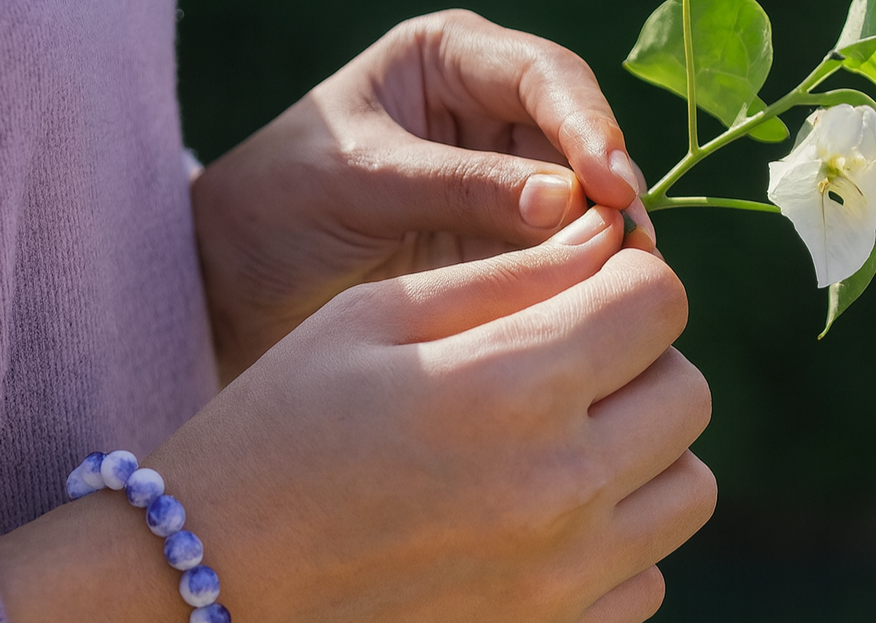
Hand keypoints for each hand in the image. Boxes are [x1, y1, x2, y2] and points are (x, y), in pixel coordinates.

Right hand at [0, 207, 710, 622]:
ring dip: (642, 459)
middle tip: (565, 378)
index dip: (626, 285)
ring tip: (558, 458)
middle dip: (641, 367)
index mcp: (513, 389)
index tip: (585, 299)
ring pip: (688, 492)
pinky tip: (534, 537)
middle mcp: (557, 493)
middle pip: (690, 394)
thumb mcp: (371, 319)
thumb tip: (611, 246)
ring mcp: (559, 589)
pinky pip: (645, 582)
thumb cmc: (276, 432)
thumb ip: (509, 277)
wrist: (207, 590)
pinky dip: (613, 547)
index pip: (660, 301)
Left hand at [190, 10, 656, 380]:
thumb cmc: (280, 202)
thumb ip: (461, 188)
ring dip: (600, 243)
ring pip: (572, 206)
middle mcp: (483, 118)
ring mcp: (494, 188)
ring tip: (627, 285)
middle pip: (574, 142)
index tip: (613, 186)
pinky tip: (592, 306)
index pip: (542, 77)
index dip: (587, 128)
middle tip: (636, 248)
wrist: (239, 279)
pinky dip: (572, 281)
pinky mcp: (492, 250)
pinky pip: (547, 259)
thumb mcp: (363, 180)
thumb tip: (566, 203)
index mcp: (447, 61)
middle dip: (607, 192)